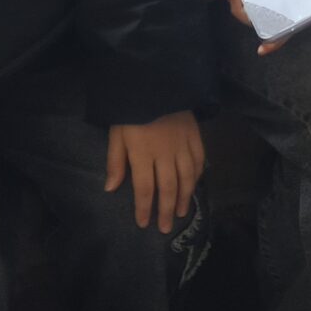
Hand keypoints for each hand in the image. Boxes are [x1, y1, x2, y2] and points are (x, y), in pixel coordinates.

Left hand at [104, 111, 203, 233]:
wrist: (156, 82)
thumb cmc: (131, 109)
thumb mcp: (117, 133)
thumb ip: (115, 161)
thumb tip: (111, 188)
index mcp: (143, 153)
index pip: (145, 188)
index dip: (145, 208)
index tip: (144, 223)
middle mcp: (165, 153)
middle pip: (168, 187)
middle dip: (165, 210)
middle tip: (165, 228)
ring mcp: (183, 144)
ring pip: (187, 177)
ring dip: (184, 197)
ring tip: (180, 212)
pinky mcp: (195, 135)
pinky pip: (199, 159)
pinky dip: (197, 175)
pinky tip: (194, 185)